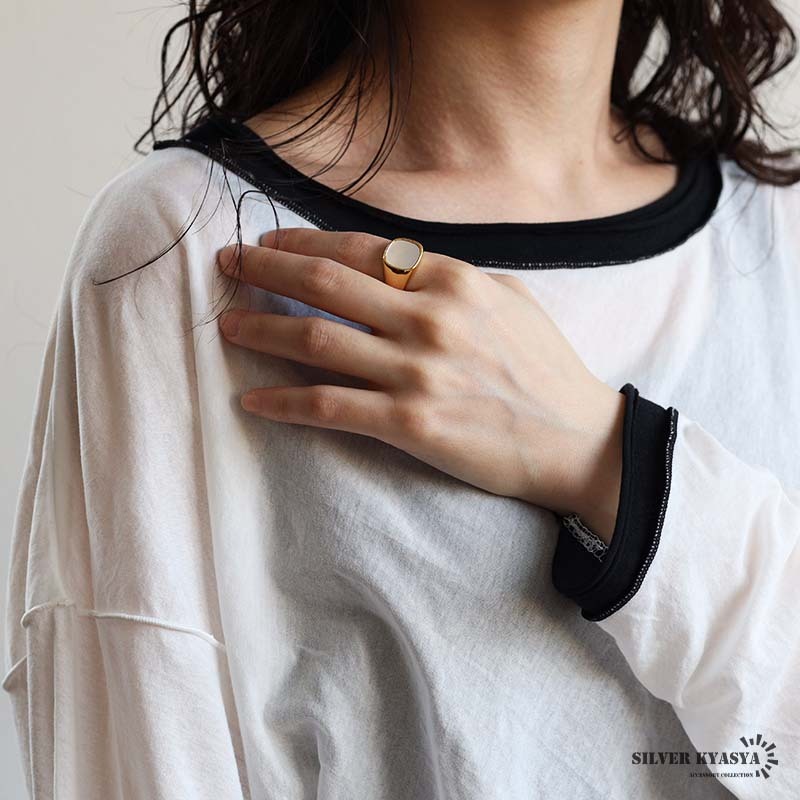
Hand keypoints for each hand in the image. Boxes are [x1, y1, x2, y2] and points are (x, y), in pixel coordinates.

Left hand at [217, 228, 623, 529]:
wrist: (579, 441)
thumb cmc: (546, 369)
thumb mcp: (509, 300)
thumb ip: (453, 278)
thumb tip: (400, 265)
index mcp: (454, 279)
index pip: (360, 250)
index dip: (304, 243)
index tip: (269, 242)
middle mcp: (429, 318)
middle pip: (326, 284)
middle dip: (267, 269)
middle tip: (228, 265)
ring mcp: (418, 372)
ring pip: (317, 340)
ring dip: (261, 329)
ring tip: (226, 325)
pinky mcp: (411, 425)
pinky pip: (330, 406)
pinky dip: (284, 401)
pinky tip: (252, 399)